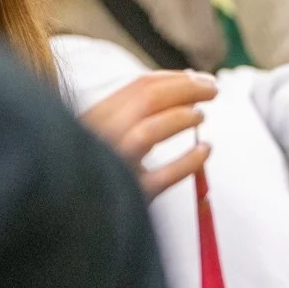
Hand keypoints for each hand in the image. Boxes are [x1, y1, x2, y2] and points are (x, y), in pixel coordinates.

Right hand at [82, 72, 217, 198]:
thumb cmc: (98, 166)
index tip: (201, 78)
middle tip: (213, 89)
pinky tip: (205, 150)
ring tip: (201, 116)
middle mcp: (99, 137)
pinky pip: (165, 176)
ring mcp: (114, 167)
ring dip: (183, 118)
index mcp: (94, 118)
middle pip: (148, 100)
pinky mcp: (131, 196)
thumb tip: (190, 80)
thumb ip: (140, 108)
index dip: (176, 79)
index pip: (139, 86)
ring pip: (150, 133)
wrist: (75, 209)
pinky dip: (190, 161)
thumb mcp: (107, 130)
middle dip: (187, 89)